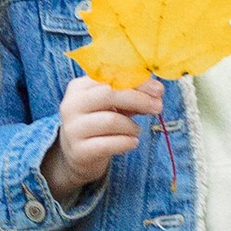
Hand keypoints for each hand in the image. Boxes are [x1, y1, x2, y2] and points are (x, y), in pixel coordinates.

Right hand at [41, 75, 160, 202]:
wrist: (79, 153)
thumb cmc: (99, 122)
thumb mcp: (112, 105)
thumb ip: (130, 95)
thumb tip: (156, 92)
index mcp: (79, 87)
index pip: (110, 76)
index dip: (137, 81)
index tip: (158, 89)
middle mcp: (72, 104)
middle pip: (108, 94)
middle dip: (138, 99)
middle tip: (158, 107)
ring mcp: (72, 128)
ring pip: (111, 121)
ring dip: (132, 126)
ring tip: (136, 130)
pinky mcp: (79, 150)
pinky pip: (108, 144)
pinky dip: (126, 142)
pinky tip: (132, 142)